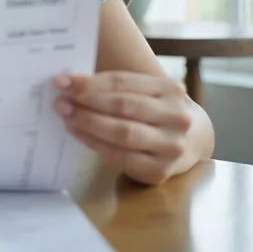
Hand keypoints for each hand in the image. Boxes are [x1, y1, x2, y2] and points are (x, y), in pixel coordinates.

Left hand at [52, 71, 192, 184]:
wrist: (192, 141)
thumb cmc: (155, 111)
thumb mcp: (146, 91)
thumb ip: (115, 87)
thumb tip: (69, 82)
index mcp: (170, 89)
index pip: (122, 82)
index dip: (90, 82)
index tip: (63, 81)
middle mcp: (176, 117)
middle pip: (123, 106)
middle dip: (87, 102)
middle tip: (60, 100)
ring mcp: (171, 146)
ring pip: (123, 132)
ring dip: (88, 123)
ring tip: (66, 116)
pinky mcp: (160, 170)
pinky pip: (120, 156)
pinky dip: (95, 143)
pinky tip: (78, 134)